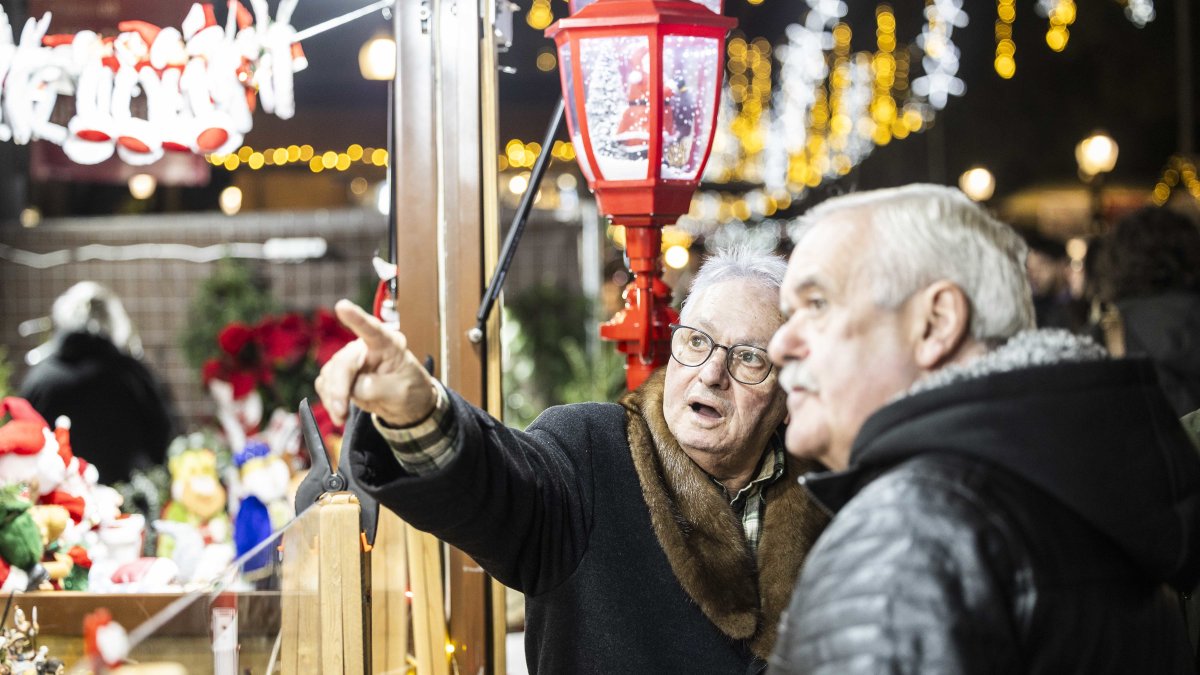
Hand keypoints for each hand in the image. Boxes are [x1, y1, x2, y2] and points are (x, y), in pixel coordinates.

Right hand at [315, 299, 435, 427]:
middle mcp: (366, 347)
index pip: (372, 329)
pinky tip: (338, 410)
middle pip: (344, 362)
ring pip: (330, 374)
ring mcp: (352, 360)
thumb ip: (377, 388)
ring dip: (333, 396)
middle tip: (341, 411)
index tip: (342, 306)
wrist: (406, 404)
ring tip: (342, 414)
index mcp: (389, 344)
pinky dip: (328, 399)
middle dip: (339, 388)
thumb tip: (355, 387)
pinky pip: (325, 383)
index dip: (356, 318)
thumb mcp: (402, 392)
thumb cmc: (410, 391)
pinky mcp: (341, 374)